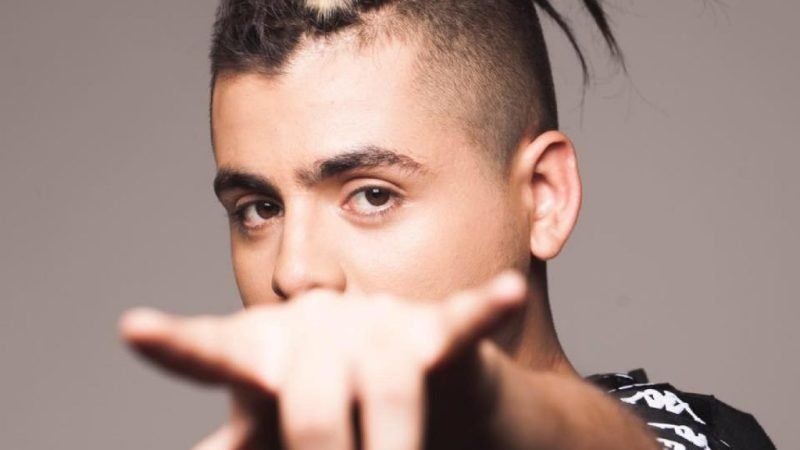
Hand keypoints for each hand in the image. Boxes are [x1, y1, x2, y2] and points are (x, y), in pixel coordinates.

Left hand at [119, 270, 527, 449]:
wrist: (403, 380)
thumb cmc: (324, 407)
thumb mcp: (273, 431)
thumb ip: (244, 441)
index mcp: (262, 352)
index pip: (212, 353)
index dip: (176, 345)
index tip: (136, 329)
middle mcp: (313, 327)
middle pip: (311, 411)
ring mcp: (374, 324)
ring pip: (388, 396)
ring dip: (394, 448)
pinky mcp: (434, 329)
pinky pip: (461, 320)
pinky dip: (483, 310)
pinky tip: (505, 293)